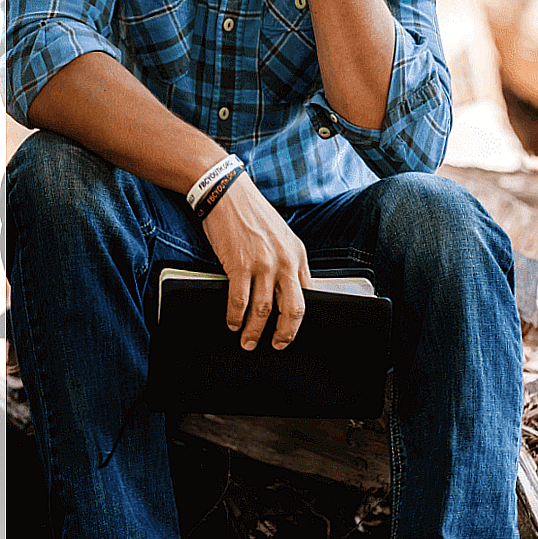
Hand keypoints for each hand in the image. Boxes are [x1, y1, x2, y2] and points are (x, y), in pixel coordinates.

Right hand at [201, 175, 312, 349]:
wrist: (227, 193)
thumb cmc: (253, 214)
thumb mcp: (282, 236)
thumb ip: (288, 261)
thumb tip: (289, 289)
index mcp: (298, 255)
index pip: (308, 294)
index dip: (300, 317)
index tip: (292, 330)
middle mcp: (285, 261)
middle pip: (292, 309)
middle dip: (284, 333)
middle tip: (277, 345)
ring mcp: (263, 264)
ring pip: (263, 310)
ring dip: (254, 331)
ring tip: (248, 341)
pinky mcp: (239, 265)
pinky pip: (239, 301)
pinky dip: (235, 317)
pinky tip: (232, 323)